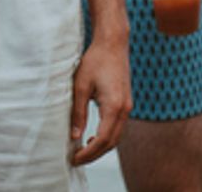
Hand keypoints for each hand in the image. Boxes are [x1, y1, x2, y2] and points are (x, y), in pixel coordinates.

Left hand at [69, 38, 130, 164]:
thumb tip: (74, 136)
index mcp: (114, 106)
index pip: (103, 140)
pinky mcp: (126, 102)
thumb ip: (78, 112)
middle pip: (112, 142)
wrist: (112, 43)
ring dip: (101, 147)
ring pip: (117, 136)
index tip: (74, 159)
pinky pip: (118, 127)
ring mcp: (127, 106)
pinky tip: (94, 137)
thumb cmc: (95, 60)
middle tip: (77, 159)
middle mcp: (125, 109)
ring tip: (83, 152)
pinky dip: (107, 136)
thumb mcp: (80, 86)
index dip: (88, 153)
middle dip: (95, 154)